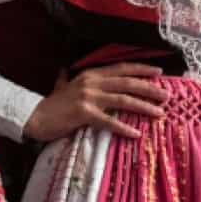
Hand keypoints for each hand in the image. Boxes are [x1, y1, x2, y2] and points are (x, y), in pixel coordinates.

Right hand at [23, 63, 167, 141]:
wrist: (33, 116)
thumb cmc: (50, 104)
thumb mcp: (61, 86)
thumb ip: (66, 78)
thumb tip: (63, 69)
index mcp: (91, 75)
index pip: (122, 68)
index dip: (141, 69)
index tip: (159, 72)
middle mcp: (92, 82)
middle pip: (128, 82)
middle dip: (150, 88)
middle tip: (167, 95)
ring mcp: (88, 97)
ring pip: (123, 99)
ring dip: (144, 106)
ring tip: (159, 113)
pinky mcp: (84, 113)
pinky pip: (108, 120)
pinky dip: (123, 127)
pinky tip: (135, 133)